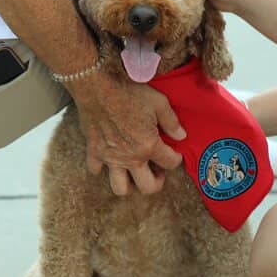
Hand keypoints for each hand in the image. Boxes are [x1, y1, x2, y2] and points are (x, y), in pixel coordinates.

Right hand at [67, 70, 185, 195]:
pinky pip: (96, 170)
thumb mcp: (159, 102)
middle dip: (157, 182)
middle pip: (147, 187)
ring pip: (120, 188)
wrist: (98, 88)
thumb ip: (172, 122)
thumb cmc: (130, 93)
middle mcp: (131, 158)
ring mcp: (111, 158)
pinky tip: (109, 158)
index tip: (175, 154)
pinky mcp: (94, 152)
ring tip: (135, 172)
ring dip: (130, 185)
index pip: (170, 163)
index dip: (177, 159)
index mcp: (149, 146)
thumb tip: (181, 135)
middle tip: (158, 171)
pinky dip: (102, 168)